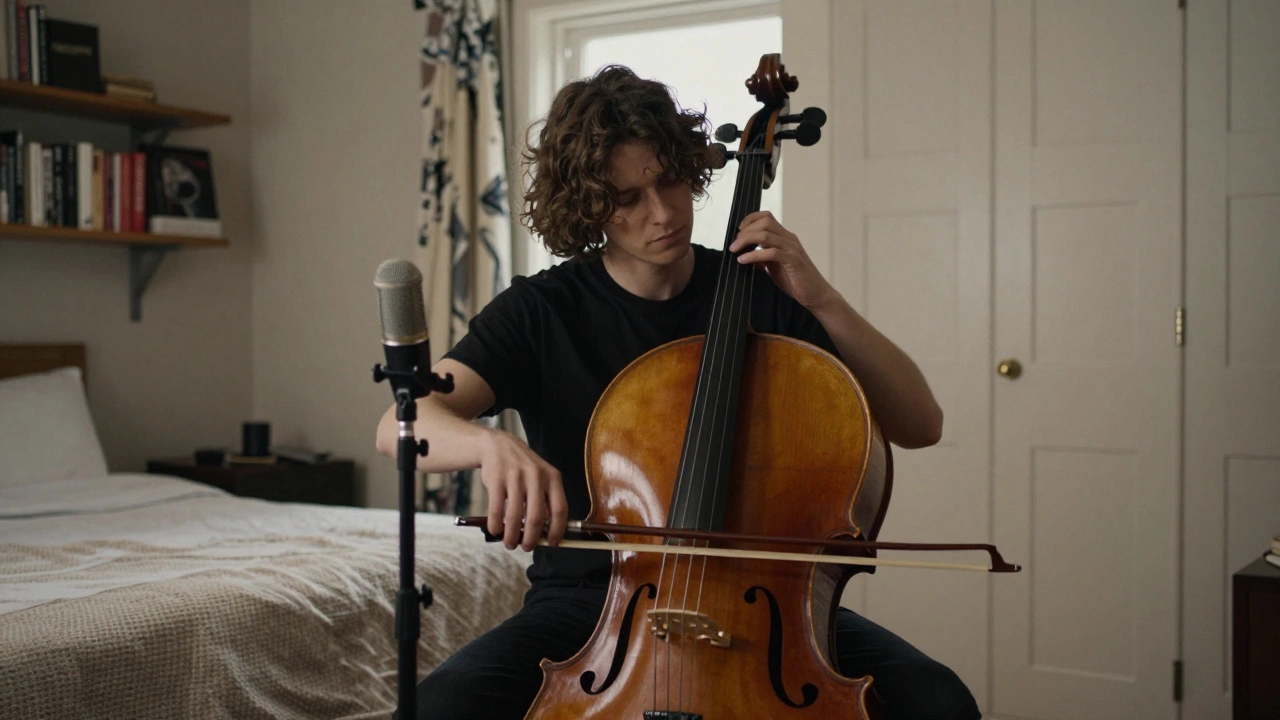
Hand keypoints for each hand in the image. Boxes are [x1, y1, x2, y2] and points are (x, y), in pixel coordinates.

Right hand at [478, 429, 567, 551]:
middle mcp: (536, 476)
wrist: (498, 445)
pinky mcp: (496, 479)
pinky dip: (496, 525)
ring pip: (516, 517)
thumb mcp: (541, 477)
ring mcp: (516, 477)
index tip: (552, 544)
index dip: (557, 531)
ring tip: (510, 543)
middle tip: (526, 548)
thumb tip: (546, 533)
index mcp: (553, 477)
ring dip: (512, 536)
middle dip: (532, 539)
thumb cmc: (523, 468)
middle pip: (537, 517)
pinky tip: (496, 530)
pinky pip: (496, 510)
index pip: (560, 510)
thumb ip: (546, 500)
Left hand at [728, 211, 836, 311]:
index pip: (767, 217)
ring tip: (735, 251)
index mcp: (785, 237)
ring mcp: (792, 249)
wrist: (815, 294)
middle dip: (745, 231)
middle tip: (734, 245)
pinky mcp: (793, 261)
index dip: (750, 219)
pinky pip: (770, 252)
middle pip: (764, 222)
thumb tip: (743, 255)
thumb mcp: (774, 267)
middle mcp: (789, 239)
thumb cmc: (796, 280)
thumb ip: (762, 258)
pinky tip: (744, 261)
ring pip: (766, 235)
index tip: (738, 231)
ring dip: (746, 240)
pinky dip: (753, 255)